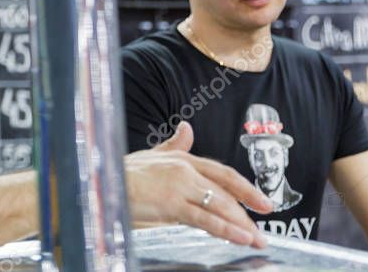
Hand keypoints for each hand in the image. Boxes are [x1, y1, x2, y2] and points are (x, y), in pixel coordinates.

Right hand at [124, 122, 272, 247]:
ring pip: (220, 206)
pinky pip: (206, 219)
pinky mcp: (172, 204)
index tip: (263, 201)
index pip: (222, 173)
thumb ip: (173, 145)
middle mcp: (185, 169)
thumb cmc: (124, 172)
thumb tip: (187, 128)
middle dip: (247, 211)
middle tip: (262, 228)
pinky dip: (226, 230)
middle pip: (225, 192)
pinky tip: (241, 238)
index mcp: (182, 158)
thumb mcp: (151, 155)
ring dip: (242, 225)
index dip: (245, 188)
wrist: (104, 181)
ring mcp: (180, 186)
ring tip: (256, 239)